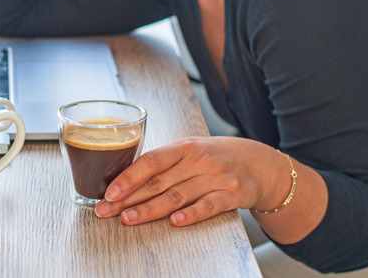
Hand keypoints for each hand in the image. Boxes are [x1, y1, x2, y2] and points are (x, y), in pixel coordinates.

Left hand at [94, 136, 281, 225]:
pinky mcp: (232, 195)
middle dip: (129, 198)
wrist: (260, 163)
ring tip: (129, 219)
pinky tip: (174, 222)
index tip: (109, 192)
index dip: (128, 177)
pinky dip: (191, 214)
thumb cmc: (216, 157)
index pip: (151, 161)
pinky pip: (208, 206)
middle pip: (159, 181)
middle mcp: (199, 160)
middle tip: (107, 211)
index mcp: (184, 146)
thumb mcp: (191, 150)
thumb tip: (125, 180)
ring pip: (177, 196)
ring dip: (150, 209)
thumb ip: (164, 163)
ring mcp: (216, 177)